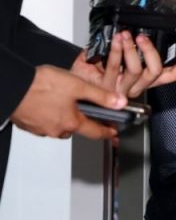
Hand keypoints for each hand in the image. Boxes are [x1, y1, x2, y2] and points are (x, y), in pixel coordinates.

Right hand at [10, 65, 125, 139]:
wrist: (12, 86)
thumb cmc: (41, 86)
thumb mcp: (78, 86)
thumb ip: (101, 96)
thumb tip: (120, 102)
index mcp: (71, 122)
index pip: (95, 132)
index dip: (107, 132)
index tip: (113, 133)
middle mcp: (56, 130)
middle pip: (76, 128)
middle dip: (83, 119)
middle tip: (88, 109)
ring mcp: (41, 129)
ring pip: (59, 125)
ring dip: (65, 116)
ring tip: (66, 101)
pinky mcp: (29, 125)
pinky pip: (45, 122)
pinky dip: (50, 115)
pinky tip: (49, 102)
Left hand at [72, 31, 175, 97]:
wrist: (69, 88)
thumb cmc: (91, 74)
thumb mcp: (114, 60)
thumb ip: (127, 51)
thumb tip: (135, 31)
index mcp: (142, 81)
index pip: (169, 76)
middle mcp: (135, 87)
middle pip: (155, 72)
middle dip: (151, 51)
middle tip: (143, 37)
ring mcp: (120, 88)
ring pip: (137, 70)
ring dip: (131, 49)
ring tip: (126, 36)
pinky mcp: (106, 87)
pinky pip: (115, 67)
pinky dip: (116, 51)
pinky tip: (116, 41)